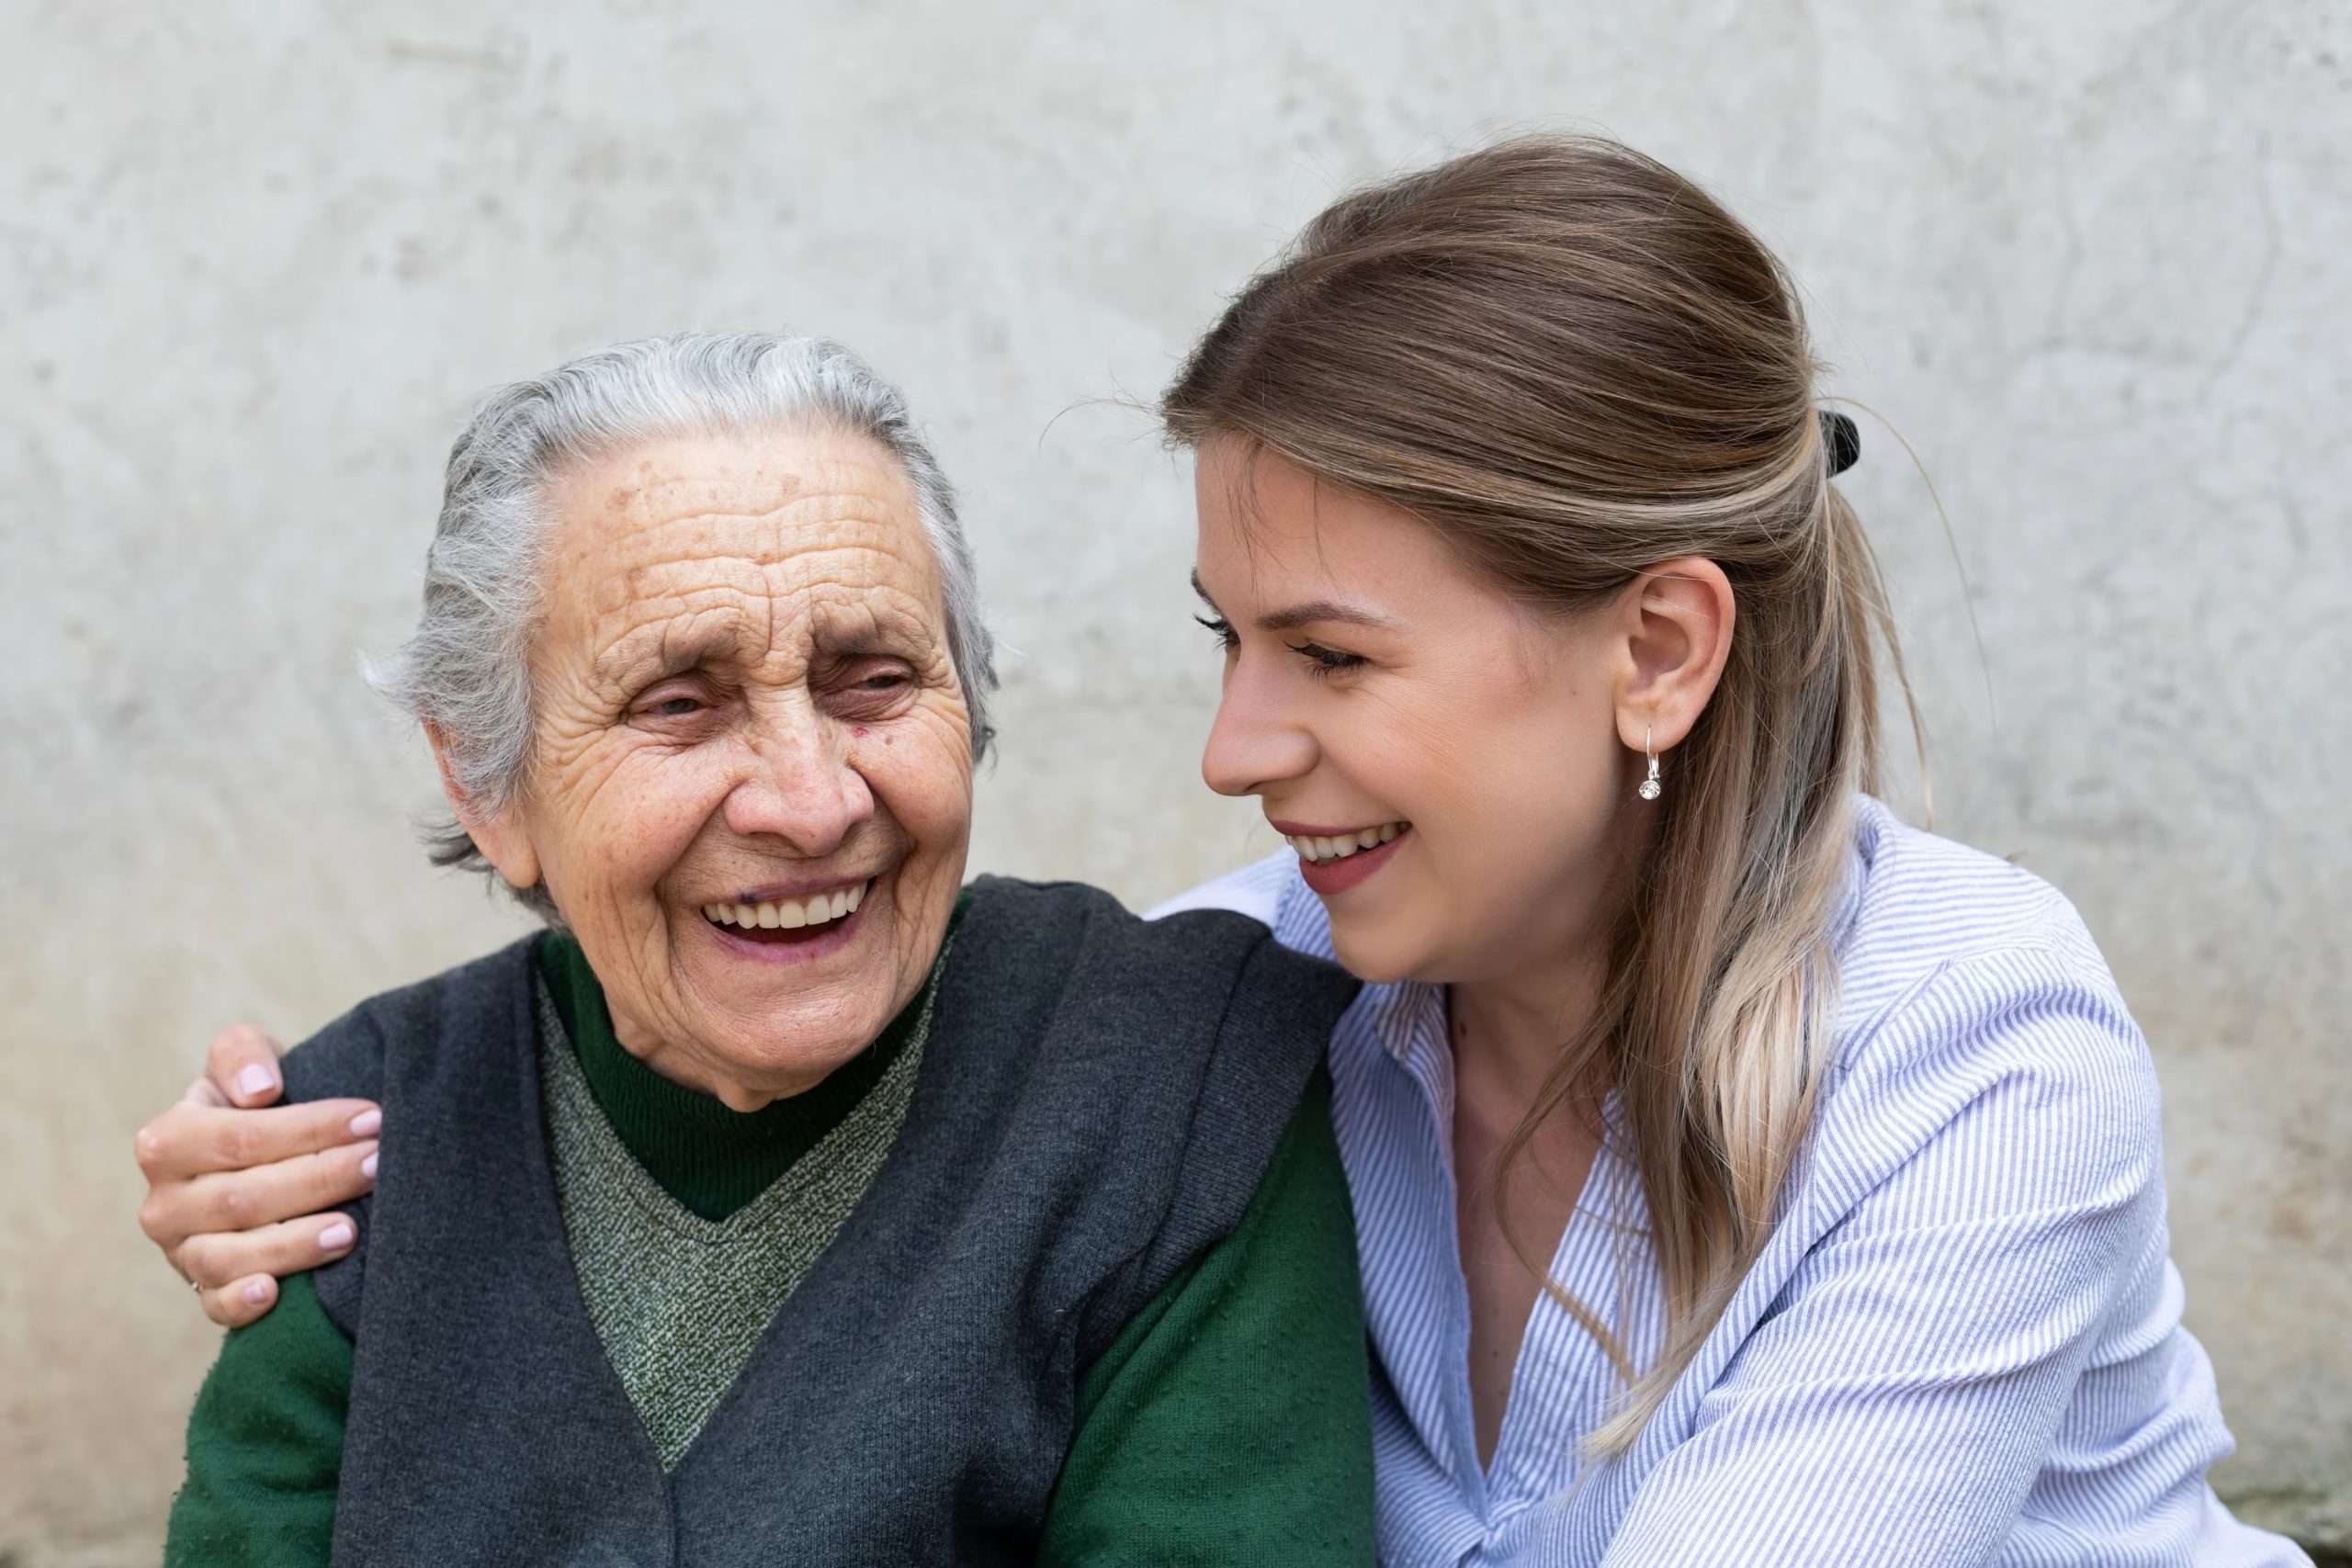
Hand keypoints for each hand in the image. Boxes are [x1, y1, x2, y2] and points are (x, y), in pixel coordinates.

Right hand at [133, 1024, 380, 1327]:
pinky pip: (216, 1306)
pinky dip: (243, 1302)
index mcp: (166, 1142)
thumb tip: (259, 1089)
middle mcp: (163, 1203)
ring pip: (230, 1256)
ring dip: (295, 1244)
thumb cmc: (257, 1104)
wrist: (254, 1158)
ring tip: (353, 1228)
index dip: (310, 1129)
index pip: (240, 1138)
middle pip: (243, 1198)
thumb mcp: (244, 1064)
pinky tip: (277, 1292)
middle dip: (320, 1180)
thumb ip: (241, 1055)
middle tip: (379, 1164)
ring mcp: (181, 1252)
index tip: (372, 1118)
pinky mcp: (203, 1291)